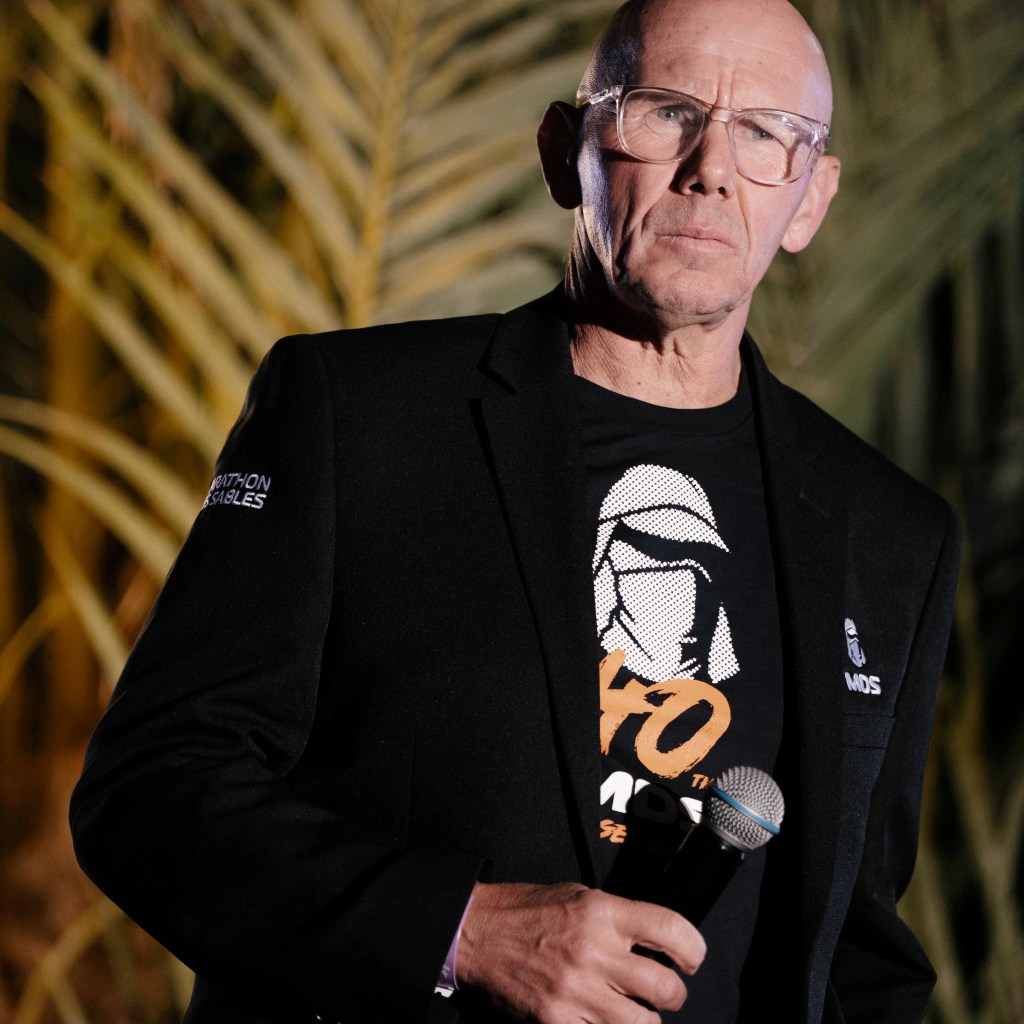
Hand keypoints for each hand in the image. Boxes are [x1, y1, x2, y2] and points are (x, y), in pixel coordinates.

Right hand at [456, 881, 705, 1023]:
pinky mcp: (555, 1022)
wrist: (476, 933)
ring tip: (633, 1011)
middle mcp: (592, 951)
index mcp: (601, 912)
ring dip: (644, 1021)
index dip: (693, 949)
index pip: (671, 929)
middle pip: (664, 989)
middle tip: (665, 992)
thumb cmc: (527, 911)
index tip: (690, 959)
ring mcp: (574, 992)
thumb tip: (656, 941)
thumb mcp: (578, 896)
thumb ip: (618, 918)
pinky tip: (601, 1020)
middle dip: (673, 995)